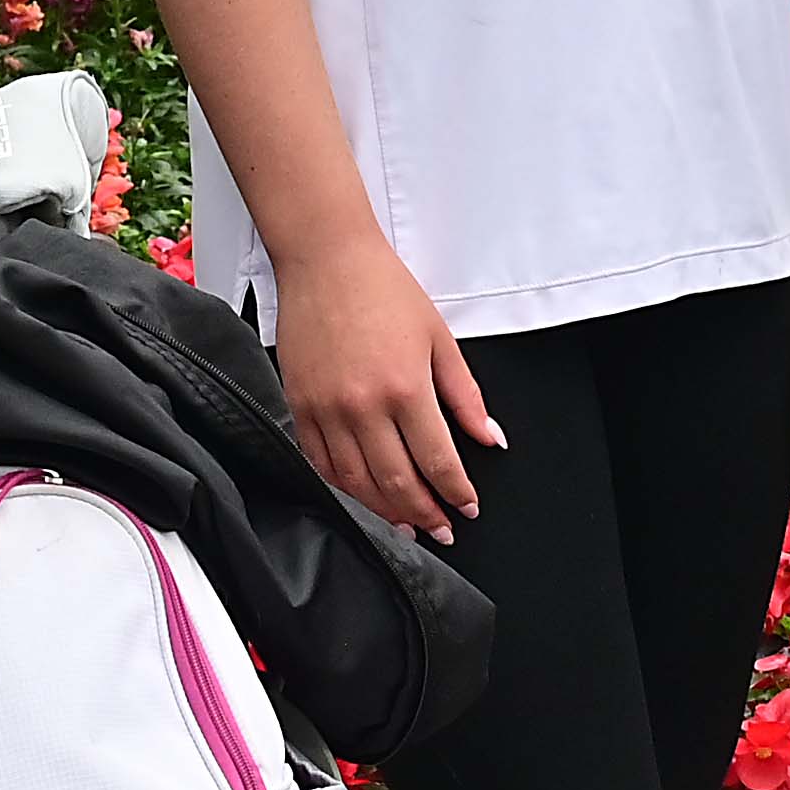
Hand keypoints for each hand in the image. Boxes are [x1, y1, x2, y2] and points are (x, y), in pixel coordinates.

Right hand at [269, 233, 506, 539]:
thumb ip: (465, 396)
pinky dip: (344, 488)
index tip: (466, 507)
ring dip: (384, 511)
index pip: (437, 461)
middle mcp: (363, 406)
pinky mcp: (299, 406)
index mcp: (406, 388)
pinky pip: (321, 463)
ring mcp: (326, 410)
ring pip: (356, 483)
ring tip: (406, 524)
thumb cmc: (385, 290)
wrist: (327, 260)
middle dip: (424, 513)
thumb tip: (490, 438)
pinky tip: (363, 495)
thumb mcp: (440, 339)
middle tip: (441, 529)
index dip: (455, 492)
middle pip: (397, 483)